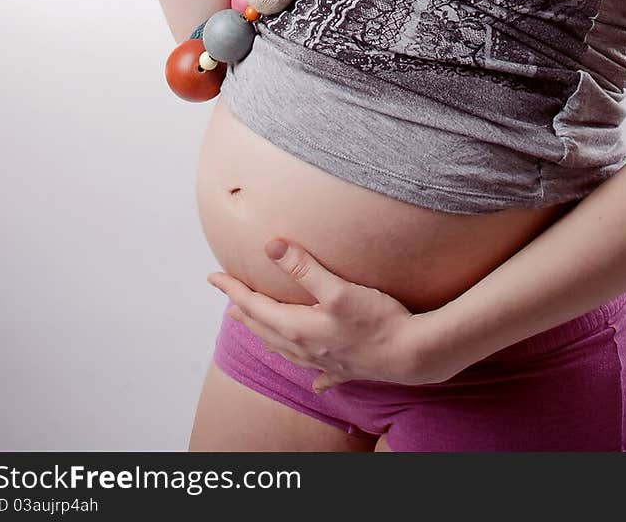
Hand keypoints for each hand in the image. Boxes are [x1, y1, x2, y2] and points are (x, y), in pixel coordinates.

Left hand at [207, 238, 456, 392]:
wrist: (412, 354)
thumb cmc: (377, 320)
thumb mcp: (338, 289)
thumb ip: (305, 268)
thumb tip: (271, 246)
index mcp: (298, 328)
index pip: (254, 306)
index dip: (233, 290)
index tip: (214, 277)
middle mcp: (305, 348)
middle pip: (265, 328)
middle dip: (244, 311)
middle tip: (229, 299)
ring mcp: (324, 361)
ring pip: (285, 349)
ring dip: (267, 335)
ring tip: (256, 329)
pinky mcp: (345, 368)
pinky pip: (318, 373)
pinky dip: (310, 372)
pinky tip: (313, 379)